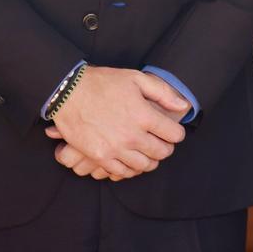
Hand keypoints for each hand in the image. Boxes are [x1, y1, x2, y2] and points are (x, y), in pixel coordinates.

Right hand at [45, 66, 187, 179]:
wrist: (68, 93)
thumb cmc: (103, 83)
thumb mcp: (136, 78)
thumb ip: (163, 92)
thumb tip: (183, 106)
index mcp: (144, 116)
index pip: (174, 135)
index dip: (177, 133)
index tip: (172, 130)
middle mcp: (132, 136)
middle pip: (162, 153)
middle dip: (166, 147)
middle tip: (161, 141)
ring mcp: (116, 150)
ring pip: (144, 166)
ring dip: (150, 160)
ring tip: (147, 150)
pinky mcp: (100, 158)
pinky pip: (123, 173)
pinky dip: (131, 169)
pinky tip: (130, 158)